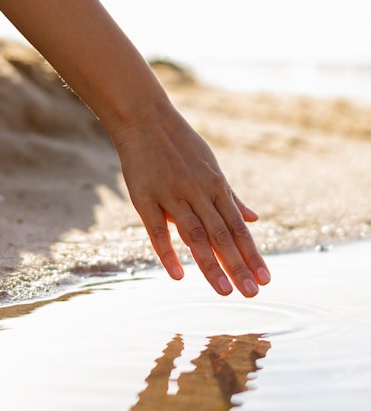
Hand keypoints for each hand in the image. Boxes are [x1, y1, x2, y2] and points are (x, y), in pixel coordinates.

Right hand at [113, 102, 270, 295]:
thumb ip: (231, 197)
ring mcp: (172, 196)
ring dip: (211, 265)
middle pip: (222, 235)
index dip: (253, 254)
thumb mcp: (212, 168)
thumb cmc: (181, 145)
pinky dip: (168, 252)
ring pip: (195, 235)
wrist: (145, 118)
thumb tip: (255, 219)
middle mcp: (199, 193)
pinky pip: (157, 230)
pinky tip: (178, 275)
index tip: (266, 279)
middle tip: (252, 293)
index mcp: (216, 187)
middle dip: (238, 266)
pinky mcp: (145, 198)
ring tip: (225, 291)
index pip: (238, 228)